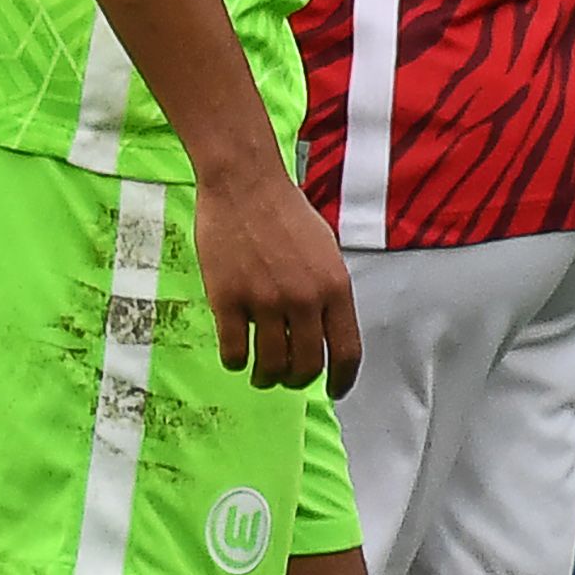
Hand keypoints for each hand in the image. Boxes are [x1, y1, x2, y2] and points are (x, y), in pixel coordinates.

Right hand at [193, 159, 360, 394]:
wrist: (243, 184)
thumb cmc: (284, 211)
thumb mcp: (326, 251)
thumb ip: (328, 291)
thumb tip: (324, 329)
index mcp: (335, 288)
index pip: (346, 352)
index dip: (342, 380)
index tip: (334, 390)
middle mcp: (304, 300)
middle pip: (307, 365)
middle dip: (298, 380)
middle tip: (287, 379)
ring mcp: (265, 301)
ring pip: (271, 364)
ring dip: (266, 377)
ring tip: (260, 375)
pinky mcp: (228, 299)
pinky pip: (234, 349)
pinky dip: (236, 362)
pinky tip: (235, 357)